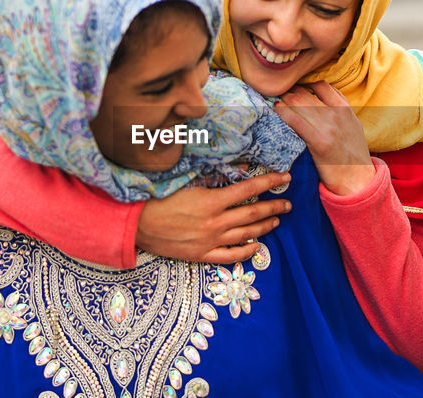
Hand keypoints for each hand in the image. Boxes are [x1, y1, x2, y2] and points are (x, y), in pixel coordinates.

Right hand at [136, 171, 291, 262]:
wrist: (134, 222)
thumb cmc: (157, 197)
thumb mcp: (186, 180)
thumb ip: (213, 175)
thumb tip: (239, 167)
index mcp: (211, 201)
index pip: (249, 190)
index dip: (269, 182)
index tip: (285, 177)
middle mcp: (214, 222)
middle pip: (253, 214)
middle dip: (273, 207)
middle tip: (288, 203)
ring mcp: (209, 241)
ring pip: (245, 235)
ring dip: (264, 227)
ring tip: (277, 221)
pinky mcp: (201, 255)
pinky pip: (229, 256)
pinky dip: (246, 251)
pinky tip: (257, 246)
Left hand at [274, 81, 374, 195]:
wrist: (358, 179)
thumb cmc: (352, 155)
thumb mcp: (353, 125)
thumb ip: (339, 109)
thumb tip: (321, 96)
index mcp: (344, 107)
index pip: (320, 84)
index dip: (303, 84)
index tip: (293, 89)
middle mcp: (336, 112)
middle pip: (304, 92)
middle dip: (288, 92)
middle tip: (278, 96)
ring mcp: (328, 126)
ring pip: (297, 101)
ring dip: (283, 100)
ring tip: (275, 102)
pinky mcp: (319, 141)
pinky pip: (295, 119)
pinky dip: (283, 112)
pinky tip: (276, 109)